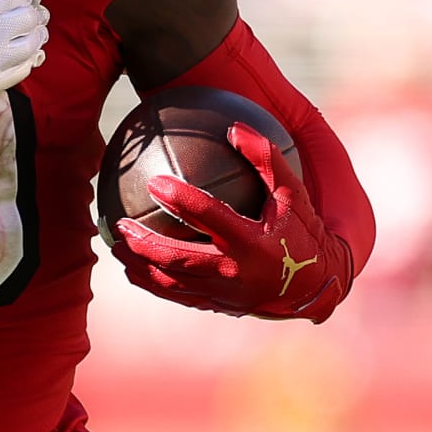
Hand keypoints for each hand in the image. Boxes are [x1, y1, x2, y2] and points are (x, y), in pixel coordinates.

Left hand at [108, 123, 350, 320]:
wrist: (316, 285)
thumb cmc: (301, 230)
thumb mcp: (293, 193)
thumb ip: (266, 159)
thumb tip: (234, 127)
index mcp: (252, 241)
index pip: (210, 216)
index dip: (181, 198)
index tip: (154, 181)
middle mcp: (235, 271)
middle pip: (179, 258)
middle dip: (144, 243)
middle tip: (120, 224)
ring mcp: (224, 293)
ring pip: (171, 282)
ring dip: (139, 265)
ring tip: (116, 246)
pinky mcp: (218, 305)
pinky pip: (177, 296)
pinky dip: (151, 283)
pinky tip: (133, 268)